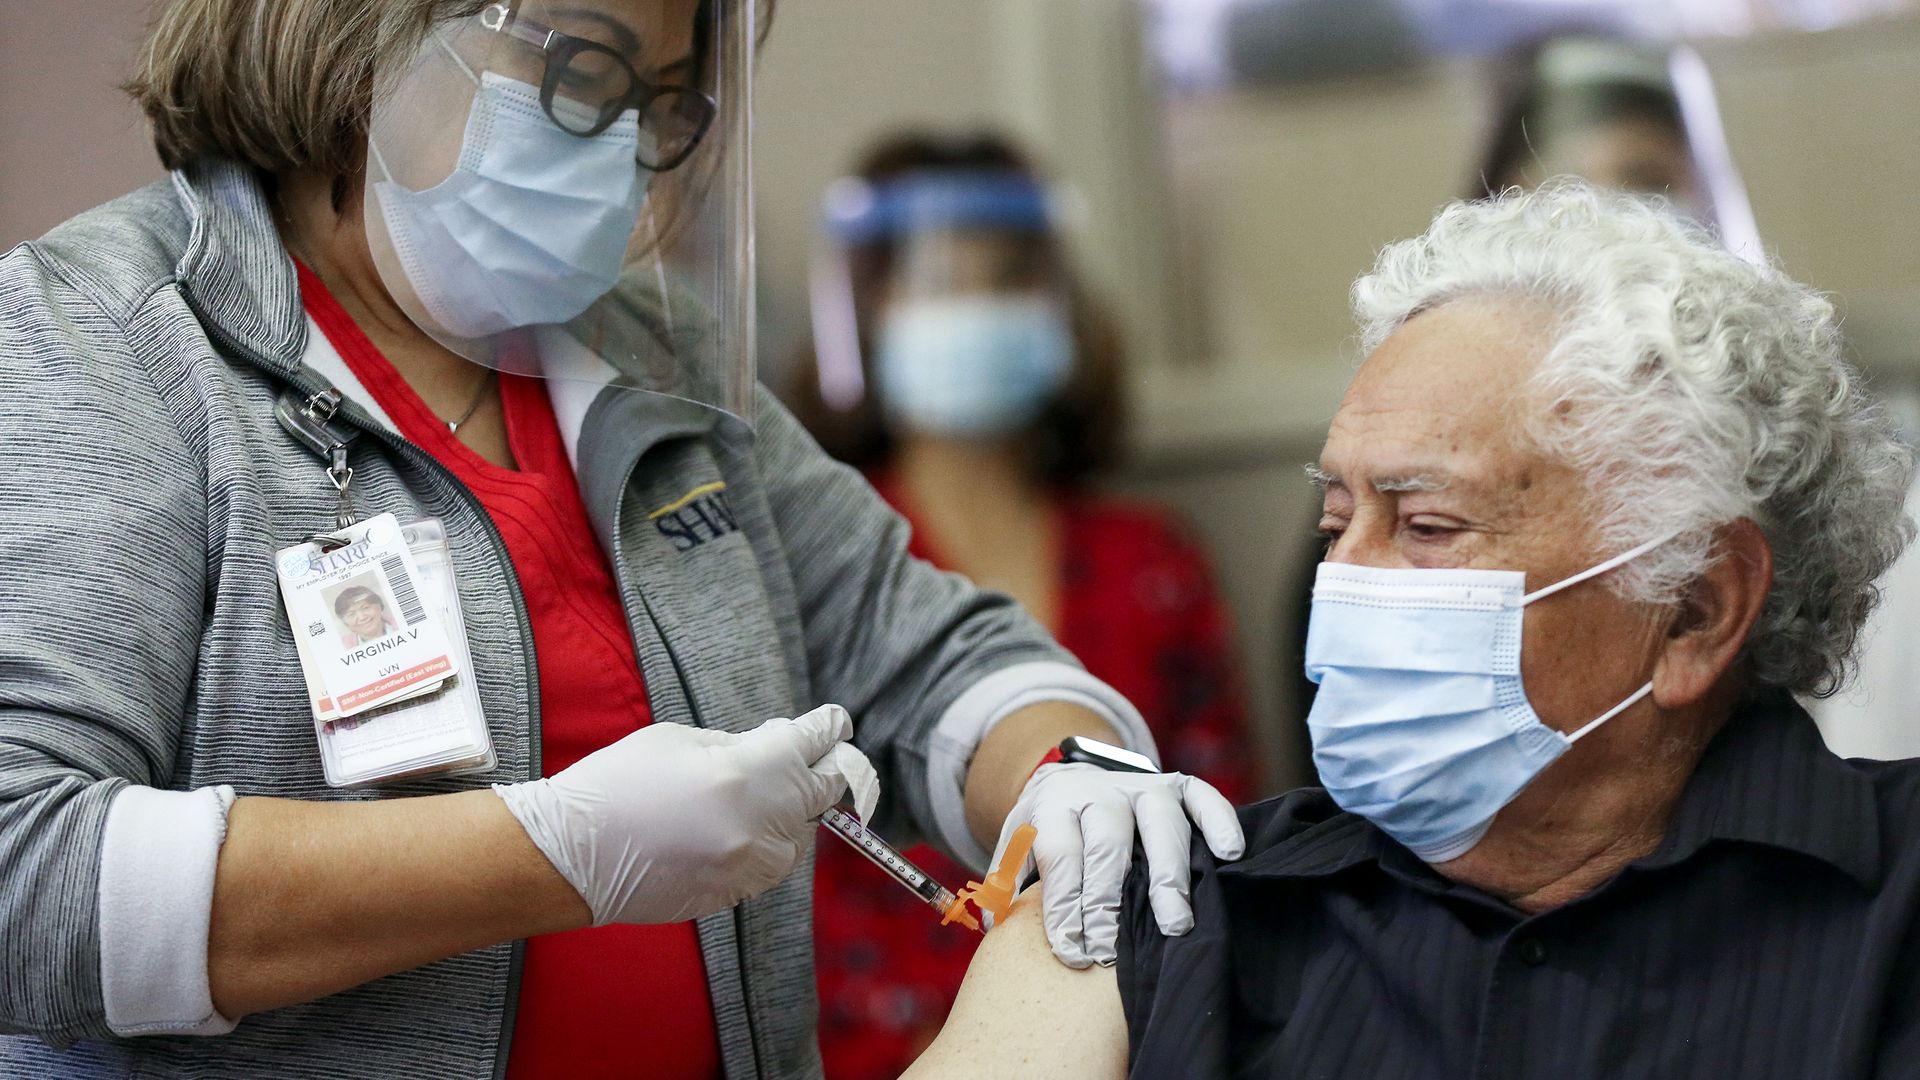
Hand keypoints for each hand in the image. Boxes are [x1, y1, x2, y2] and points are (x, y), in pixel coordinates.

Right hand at [495, 704, 858, 924]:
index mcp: (748, 771)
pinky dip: (764, 845)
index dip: (828, 730)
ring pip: (799, 836)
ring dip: (791, 814)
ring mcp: (750, 863)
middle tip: (828, 758)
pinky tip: (737, 831)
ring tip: (763, 798)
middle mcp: (761, 821)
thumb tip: (775, 747)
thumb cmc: (617, 783)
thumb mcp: (680, 740)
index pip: (812, 744)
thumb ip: (737, 745)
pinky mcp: (736, 893)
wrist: (573, 854)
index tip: (837, 724)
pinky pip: (770, 865)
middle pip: (822, 791)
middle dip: (825, 770)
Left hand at [990, 763, 1243, 967]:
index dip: (1064, 905)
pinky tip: (1228, 854)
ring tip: (1173, 924)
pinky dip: (1219, 820)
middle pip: (1107, 842)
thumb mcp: (1017, 847)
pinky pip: (1203, 797)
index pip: (1060, 854)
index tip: (1071, 951)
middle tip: (1110, 950)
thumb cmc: (1048, 832)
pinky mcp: (1178, 785)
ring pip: (1159, 822)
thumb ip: (1004, 883)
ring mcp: (1142, 785)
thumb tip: (992, 924)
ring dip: (1167, 874)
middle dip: (1107, 900)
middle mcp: (1098, 790)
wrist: (1073, 778)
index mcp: (1053, 804)